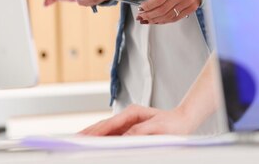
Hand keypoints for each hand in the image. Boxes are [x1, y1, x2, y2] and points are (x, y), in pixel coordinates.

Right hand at [79, 104, 194, 135]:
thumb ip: (140, 132)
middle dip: (89, 133)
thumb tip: (124, 137)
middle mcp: (128, 116)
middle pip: (104, 125)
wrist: (183, 120)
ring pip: (107, 130)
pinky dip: (103, 138)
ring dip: (94, 135)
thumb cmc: (172, 125)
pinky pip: (113, 134)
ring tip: (80, 142)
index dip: (96, 132)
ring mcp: (128, 122)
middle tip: (75, 140)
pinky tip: (97, 144)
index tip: (84, 138)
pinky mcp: (130, 128)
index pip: (109, 125)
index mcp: (132, 113)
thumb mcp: (157, 128)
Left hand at [136, 0, 199, 23]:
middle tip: (141, 16)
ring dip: (156, 20)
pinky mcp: (192, 7)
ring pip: (169, 16)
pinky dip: (167, 21)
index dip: (149, 6)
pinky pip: (177, 17)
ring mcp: (188, 2)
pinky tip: (159, 20)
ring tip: (148, 20)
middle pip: (162, 10)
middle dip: (150, 15)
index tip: (142, 8)